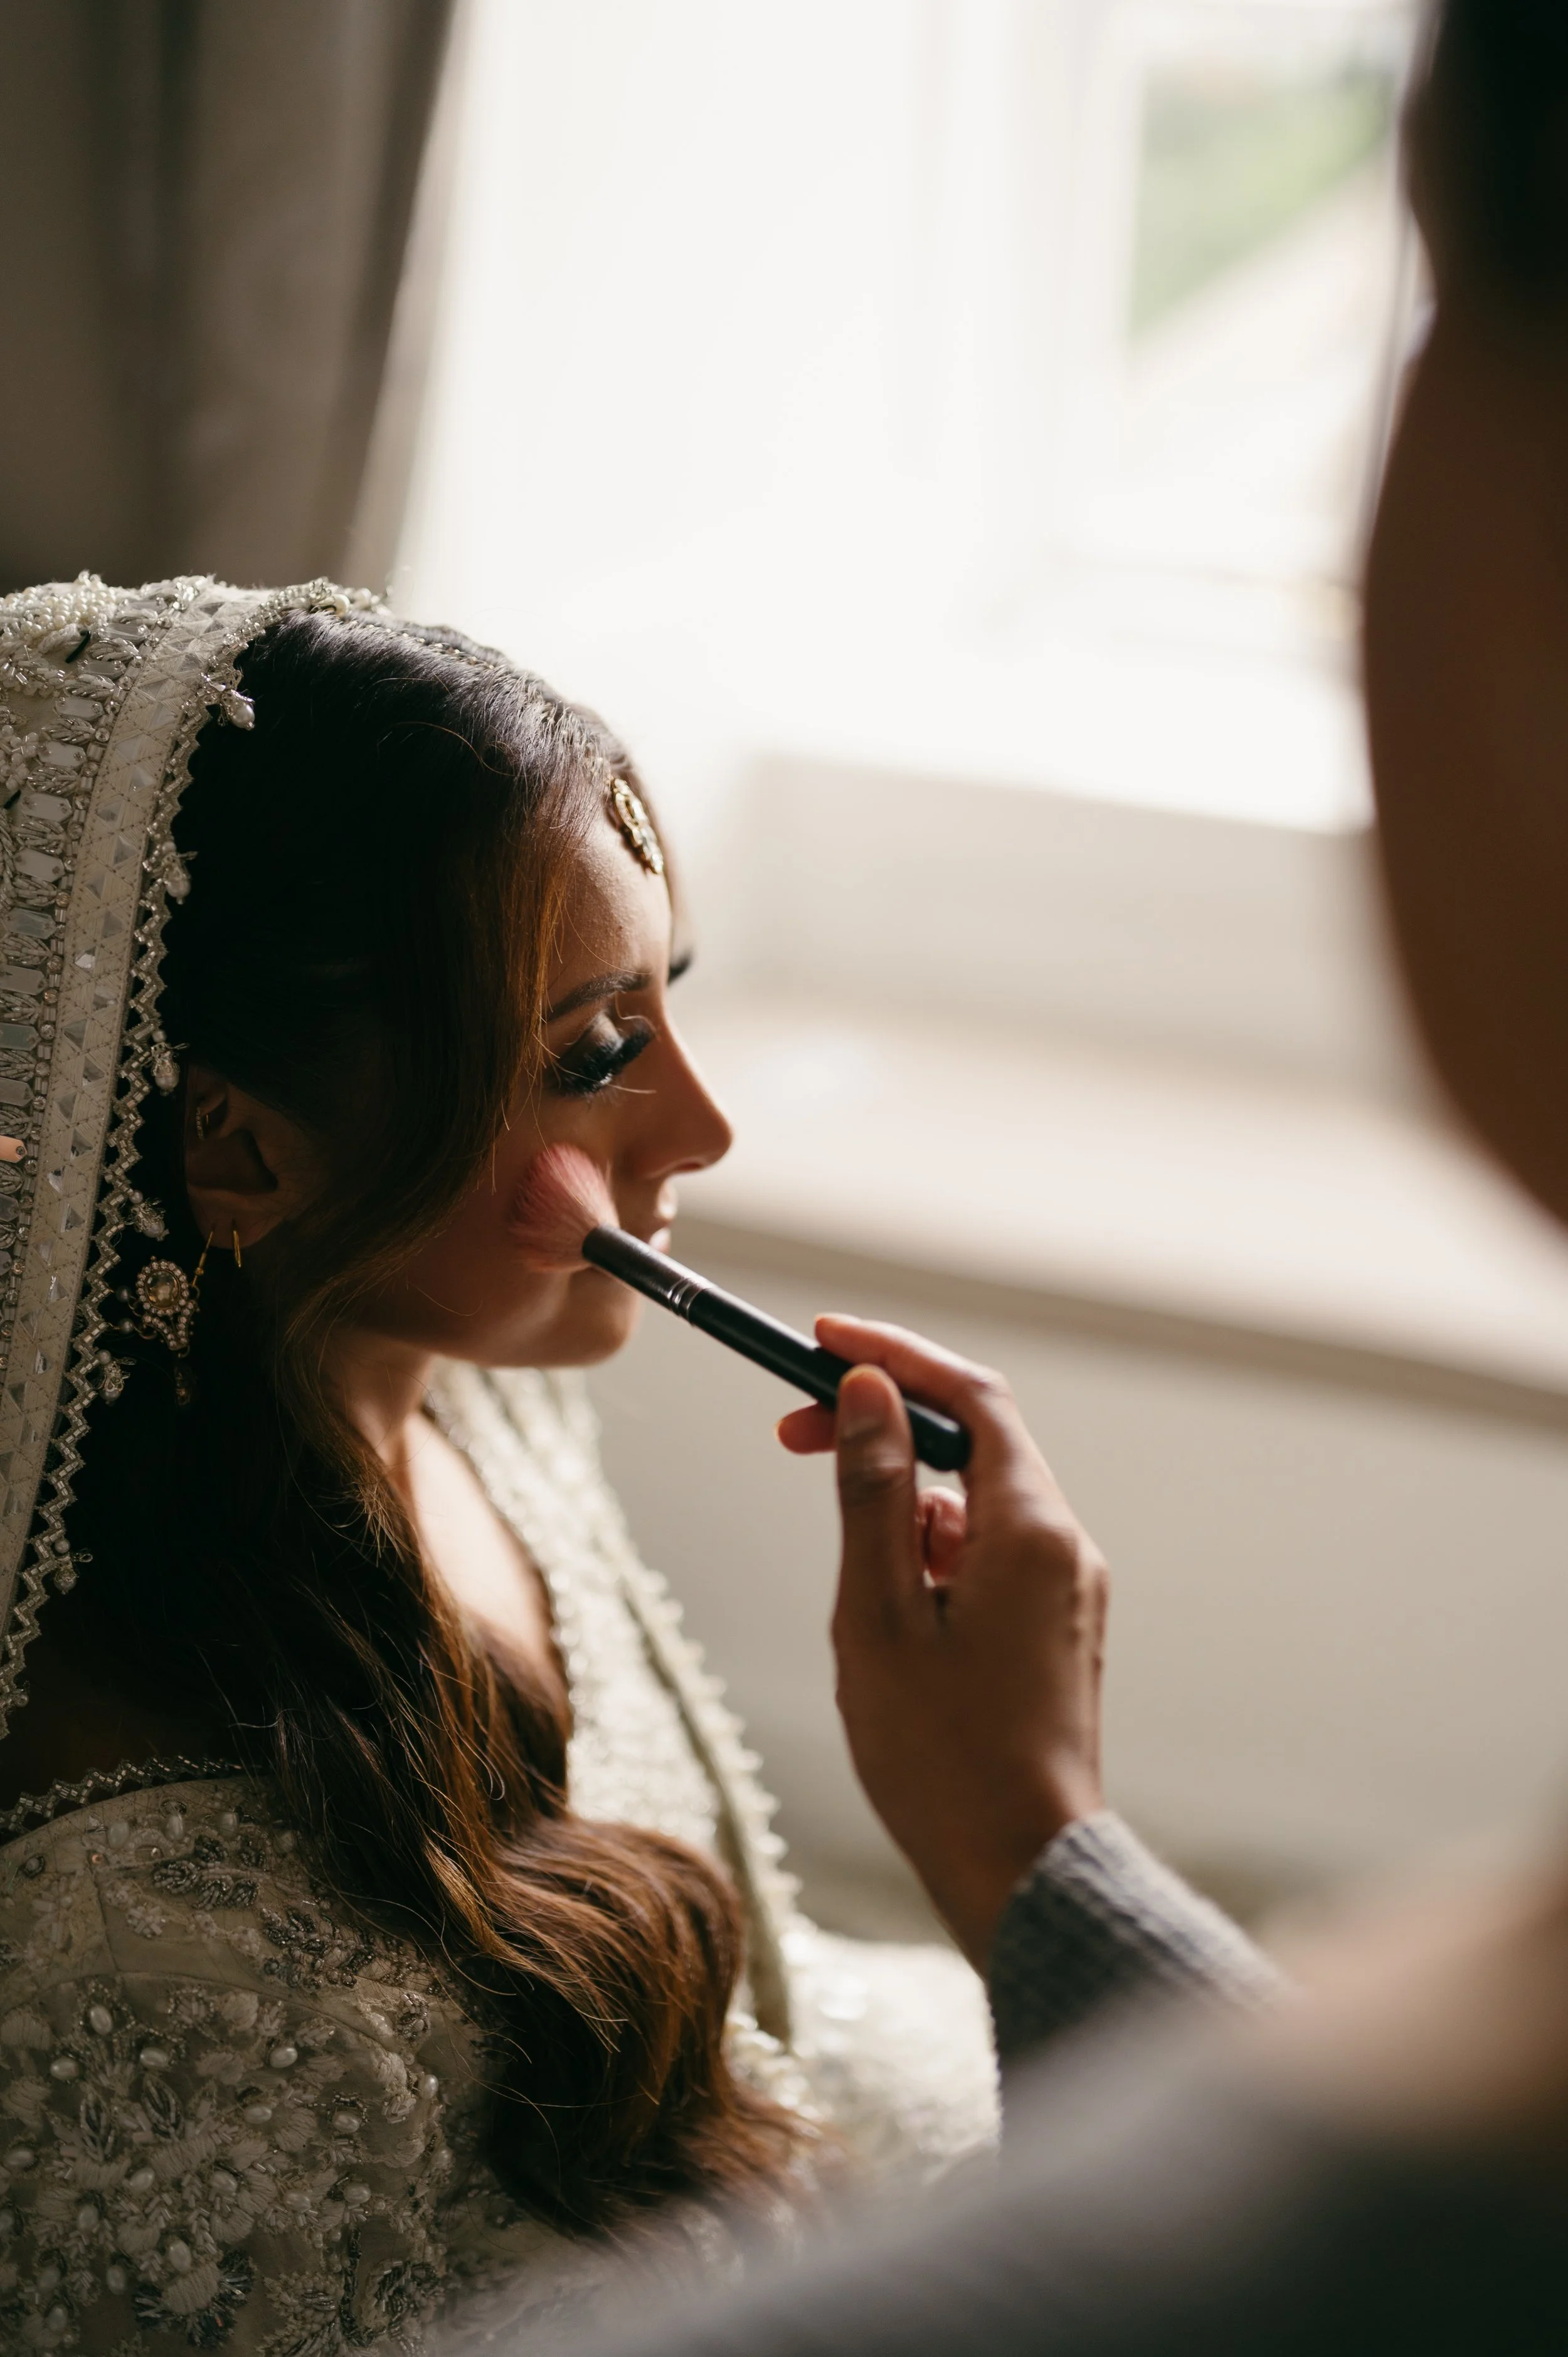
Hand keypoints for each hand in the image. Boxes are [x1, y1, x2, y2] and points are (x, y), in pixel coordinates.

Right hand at [778, 1316, 1107, 1970]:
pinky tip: (882, 1610)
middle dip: (884, 1424)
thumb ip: (874, 1492)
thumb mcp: (879, 1613)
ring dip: (900, 1500)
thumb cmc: (943, 1757)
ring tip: (839, 1568)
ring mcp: (1064, 1592)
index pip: (971, 1396)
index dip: (896, 1355)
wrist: (1021, 1872)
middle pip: (973, 1443)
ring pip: (973, 1505)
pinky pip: (986, 1557)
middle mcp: (1065, 1548)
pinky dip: (926, 1552)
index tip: (821, 1340)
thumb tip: (866, 1392)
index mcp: (1033, 1531)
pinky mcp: (1051, 1632)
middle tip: (791, 1432)